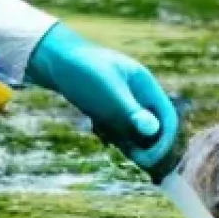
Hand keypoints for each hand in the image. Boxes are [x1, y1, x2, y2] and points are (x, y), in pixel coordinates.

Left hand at [25, 23, 179, 175]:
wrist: (51, 58)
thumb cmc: (80, 69)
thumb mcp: (106, 90)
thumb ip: (128, 110)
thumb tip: (152, 130)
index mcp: (144, 83)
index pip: (167, 117)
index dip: (164, 141)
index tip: (149, 158)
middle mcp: (138, 93)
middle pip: (154, 127)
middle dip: (144, 143)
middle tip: (129, 155)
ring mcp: (123, 100)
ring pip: (135, 131)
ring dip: (126, 140)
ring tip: (105, 132)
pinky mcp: (108, 107)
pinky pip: (119, 128)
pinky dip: (111, 134)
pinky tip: (96, 127)